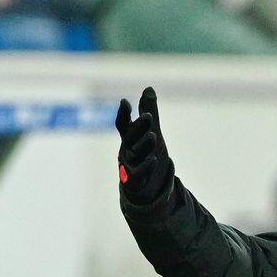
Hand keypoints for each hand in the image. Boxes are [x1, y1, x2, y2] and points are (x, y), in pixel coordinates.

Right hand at [114, 87, 172, 204]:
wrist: (143, 188)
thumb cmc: (144, 155)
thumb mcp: (150, 132)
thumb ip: (149, 111)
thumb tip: (148, 89)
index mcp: (129, 138)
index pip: (123, 124)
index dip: (123, 114)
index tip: (125, 102)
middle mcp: (126, 149)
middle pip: (131, 137)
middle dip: (139, 127)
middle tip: (149, 116)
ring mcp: (129, 165)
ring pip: (135, 153)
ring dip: (144, 144)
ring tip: (153, 135)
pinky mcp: (134, 180)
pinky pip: (138, 173)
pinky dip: (145, 166)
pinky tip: (154, 159)